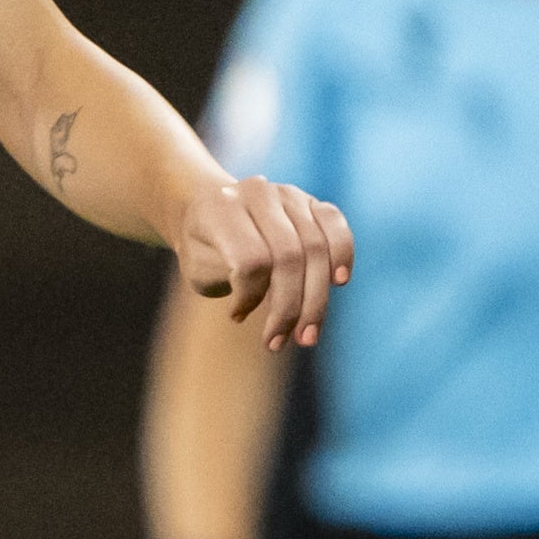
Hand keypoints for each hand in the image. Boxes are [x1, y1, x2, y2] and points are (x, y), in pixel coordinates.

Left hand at [175, 175, 352, 351]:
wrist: (209, 210)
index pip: (251, 259)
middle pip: (289, 257)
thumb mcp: (196, 265)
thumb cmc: (202, 248)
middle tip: (279, 344)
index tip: (237, 315)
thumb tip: (268, 303)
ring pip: (316, 248)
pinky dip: (342, 254)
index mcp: (220, 207)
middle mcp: (258, 193)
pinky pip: (336, 226)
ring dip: (315, 300)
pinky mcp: (311, 202)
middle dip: (289, 308)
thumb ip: (225, 276)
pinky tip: (338, 282)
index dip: (250, 295)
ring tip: (306, 336)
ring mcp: (288, 194)